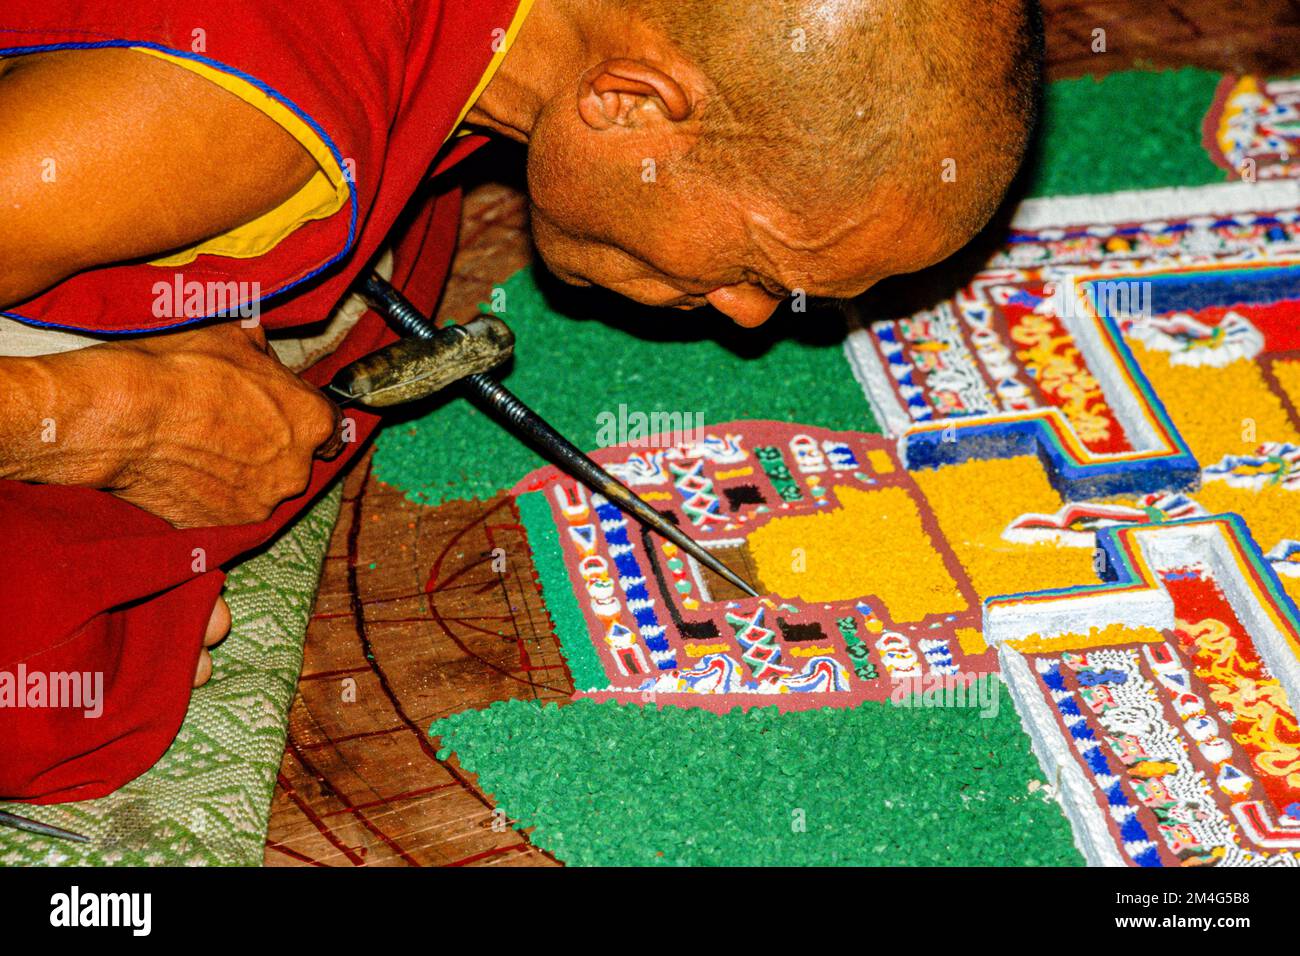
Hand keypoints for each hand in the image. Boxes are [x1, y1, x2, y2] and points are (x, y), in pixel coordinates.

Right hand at [8, 321, 339, 526]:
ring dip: (242, 473)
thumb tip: (263, 352)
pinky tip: (185, 472)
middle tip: (229, 426)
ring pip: (261, 487)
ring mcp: (261, 503)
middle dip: (271, 444)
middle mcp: (297, 469)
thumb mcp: (234, 336)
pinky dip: (211, 496)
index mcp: (313, 421)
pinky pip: (226, 509)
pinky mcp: (223, 526)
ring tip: (200, 448)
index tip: (280, 410)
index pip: (327, 422)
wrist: (123, 415)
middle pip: (294, 458)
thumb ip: (264, 352)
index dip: (300, 412)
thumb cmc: (182, 368)